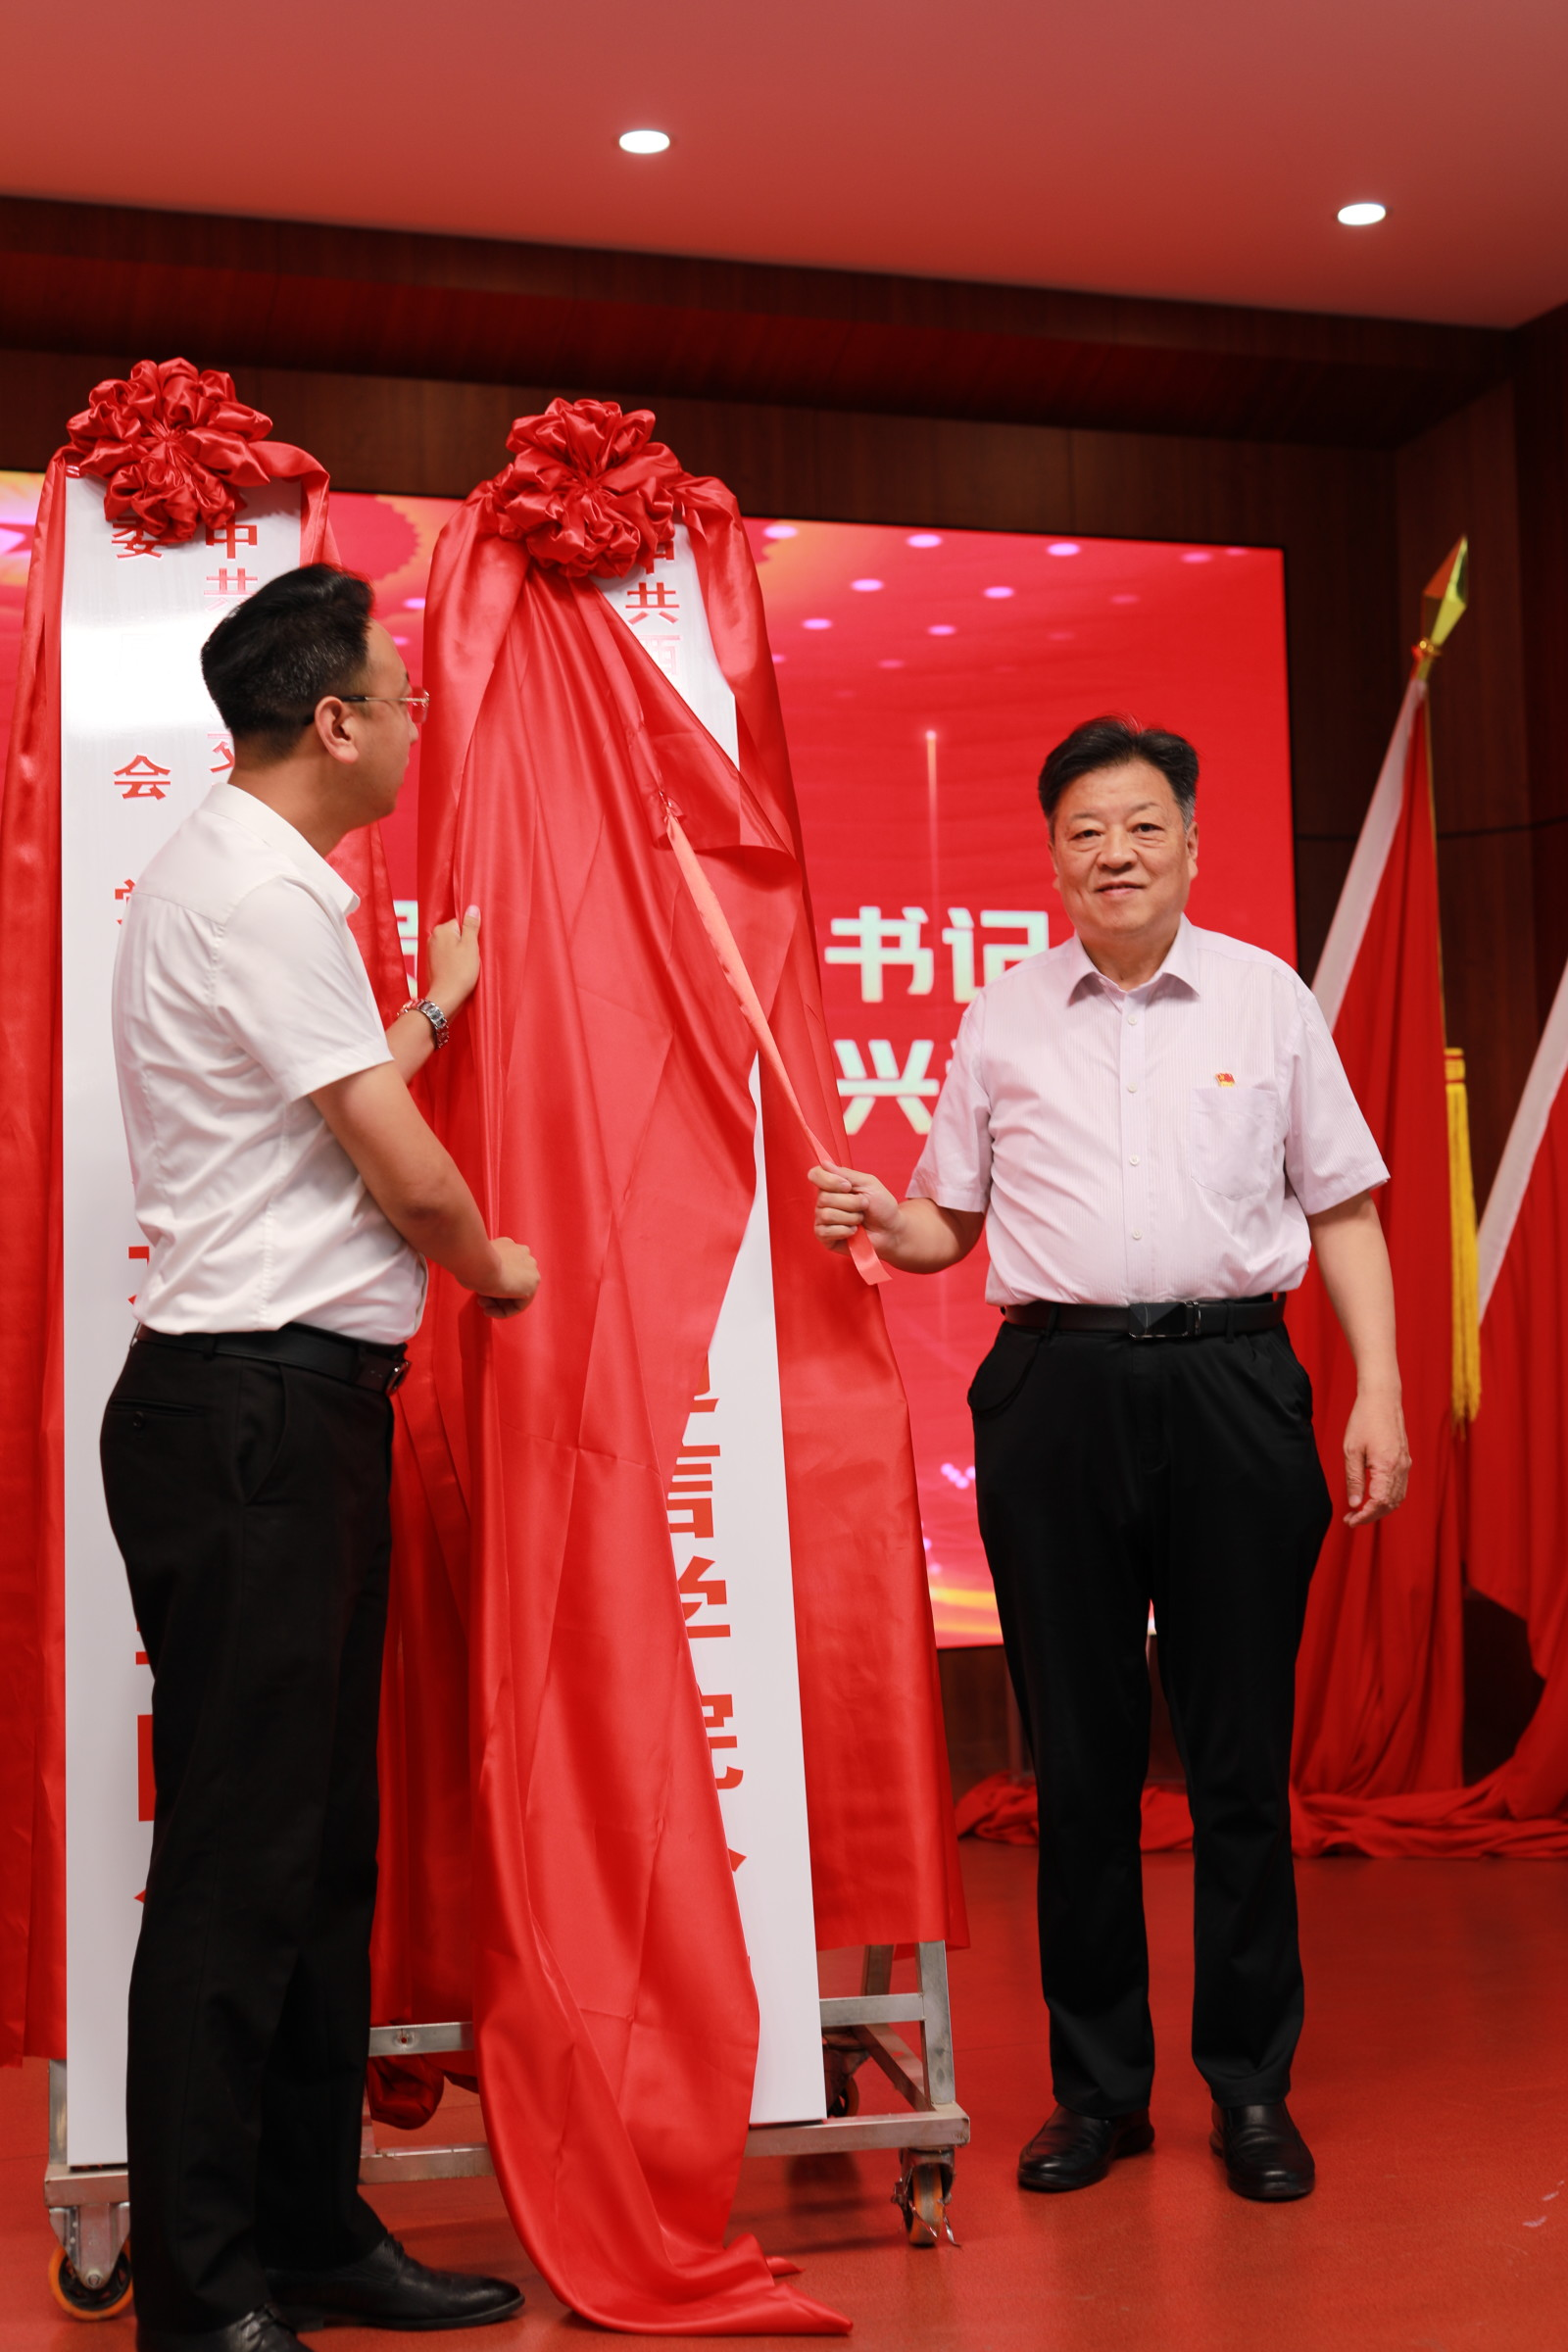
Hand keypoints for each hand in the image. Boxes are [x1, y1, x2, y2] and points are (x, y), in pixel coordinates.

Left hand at [425, 905, 481, 1017]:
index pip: (461, 923)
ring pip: (453, 946)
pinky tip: (459, 971)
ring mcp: (431, 951)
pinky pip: (448, 956)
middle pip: (456, 934)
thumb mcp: (471, 946)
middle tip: (472, 957)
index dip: (472, 935)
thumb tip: (472, 908)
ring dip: (461, 953)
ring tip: (465, 966)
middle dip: (466, 944)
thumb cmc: (460, 973)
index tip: (475, 947)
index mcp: (442, 930)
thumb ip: (471, 925)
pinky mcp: (432, 963)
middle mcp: (433, 937)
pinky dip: (454, 962)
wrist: (446, 998)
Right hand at [476, 1237, 539, 1319]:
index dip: (490, 1282)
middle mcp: (522, 1253)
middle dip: (494, 1294)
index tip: (477, 1289)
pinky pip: (520, 1304)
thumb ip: (485, 1269)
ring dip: (497, 1303)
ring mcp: (530, 1266)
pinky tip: (490, 1311)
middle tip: (480, 1300)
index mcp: (508, 1246)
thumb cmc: (469, 1262)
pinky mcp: (533, 1281)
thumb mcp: (475, 1262)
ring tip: (483, 1306)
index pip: (503, 1270)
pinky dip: (504, 1311)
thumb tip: (482, 1280)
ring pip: (515, 1293)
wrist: (477, 1262)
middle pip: (510, 1281)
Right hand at [808, 1163, 901, 1256]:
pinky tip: (854, 1231)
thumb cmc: (881, 1206)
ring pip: (827, 1215)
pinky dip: (845, 1231)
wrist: (890, 1230)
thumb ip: (846, 1174)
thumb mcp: (868, 1183)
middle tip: (864, 1206)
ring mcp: (822, 1219)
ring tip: (860, 1219)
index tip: (848, 1186)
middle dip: (851, 1203)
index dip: (830, 1181)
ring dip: (851, 1218)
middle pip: (824, 1198)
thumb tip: (824, 1163)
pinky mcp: (824, 1236)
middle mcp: (824, 1201)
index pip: (815, 1175)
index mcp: (832, 1185)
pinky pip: (826, 1232)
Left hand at [1342, 1387, 1410, 1525]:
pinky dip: (1388, 1499)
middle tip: (1351, 1520)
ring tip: (1360, 1512)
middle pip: (1390, 1505)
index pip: (1379, 1503)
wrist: (1382, 1399)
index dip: (1365, 1516)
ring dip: (1380, 1509)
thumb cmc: (1363, 1421)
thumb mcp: (1351, 1451)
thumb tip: (1354, 1504)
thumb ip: (1354, 1479)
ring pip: (1397, 1498)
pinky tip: (1373, 1498)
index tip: (1350, 1520)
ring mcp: (1405, 1464)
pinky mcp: (1405, 1460)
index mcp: (1387, 1467)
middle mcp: (1401, 1468)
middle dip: (1371, 1516)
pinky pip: (1400, 1487)